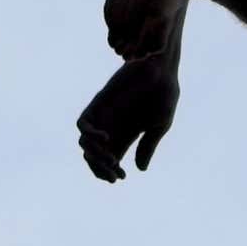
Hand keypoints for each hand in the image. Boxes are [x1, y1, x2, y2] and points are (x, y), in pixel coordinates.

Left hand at [77, 47, 179, 179]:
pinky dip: (89, 135)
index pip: (108, 161)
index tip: (120, 177)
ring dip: (94, 156)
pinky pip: (82, 124)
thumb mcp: (159, 125)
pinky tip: (105, 138)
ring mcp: (103, 115)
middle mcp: (111, 127)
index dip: (108, 173)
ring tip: (111, 159)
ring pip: (84, 143)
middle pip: (92, 156)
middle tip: (114, 174)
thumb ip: (148, 146)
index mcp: (126, 136)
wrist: (161, 68)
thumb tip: (139, 169)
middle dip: (99, 169)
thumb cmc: (164, 93)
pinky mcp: (98, 102)